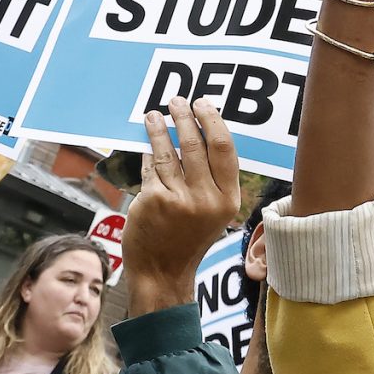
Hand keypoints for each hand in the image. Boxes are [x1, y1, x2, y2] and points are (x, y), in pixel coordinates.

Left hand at [120, 96, 240, 307]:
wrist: (162, 272)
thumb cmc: (186, 238)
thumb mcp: (212, 212)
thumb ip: (211, 179)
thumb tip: (201, 134)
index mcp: (228, 200)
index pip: (225, 149)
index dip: (213, 121)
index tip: (203, 105)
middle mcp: (207, 199)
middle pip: (197, 144)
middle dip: (185, 117)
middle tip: (177, 101)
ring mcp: (179, 199)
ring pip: (170, 151)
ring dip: (160, 128)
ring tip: (154, 114)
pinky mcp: (154, 200)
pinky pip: (150, 167)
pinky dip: (147, 152)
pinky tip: (145, 142)